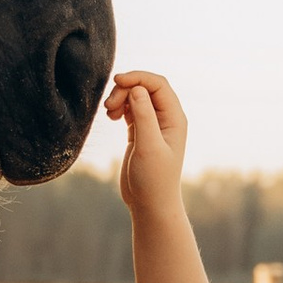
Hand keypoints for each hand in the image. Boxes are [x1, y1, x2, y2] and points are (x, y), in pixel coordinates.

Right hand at [106, 69, 187, 218]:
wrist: (150, 204)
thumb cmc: (154, 180)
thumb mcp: (148, 147)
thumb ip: (144, 117)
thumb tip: (137, 89)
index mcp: (175, 119)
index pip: (158, 84)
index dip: (138, 77)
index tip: (116, 82)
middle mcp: (166, 118)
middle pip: (145, 87)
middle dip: (125, 89)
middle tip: (108, 107)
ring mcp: (153, 124)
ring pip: (136, 96)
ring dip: (120, 98)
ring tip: (108, 113)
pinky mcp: (140, 132)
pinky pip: (129, 109)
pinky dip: (119, 108)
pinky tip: (111, 117)